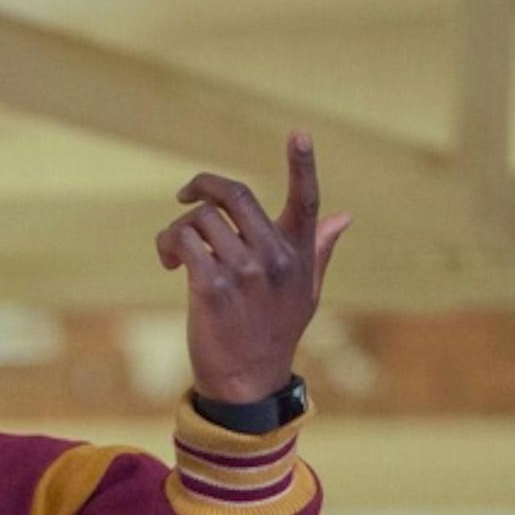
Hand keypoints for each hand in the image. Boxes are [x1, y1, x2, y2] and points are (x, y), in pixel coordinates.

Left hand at [155, 133, 350, 405]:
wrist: (247, 382)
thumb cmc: (274, 333)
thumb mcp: (306, 291)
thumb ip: (319, 248)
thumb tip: (345, 216)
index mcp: (299, 252)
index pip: (307, 199)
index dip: (303, 163)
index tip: (299, 133)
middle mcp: (275, 256)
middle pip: (237, 194)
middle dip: (204, 185)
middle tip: (185, 195)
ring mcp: (244, 271)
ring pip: (201, 219)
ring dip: (179, 228)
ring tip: (175, 251)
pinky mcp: (213, 288)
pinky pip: (184, 241)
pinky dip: (169, 244)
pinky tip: (169, 261)